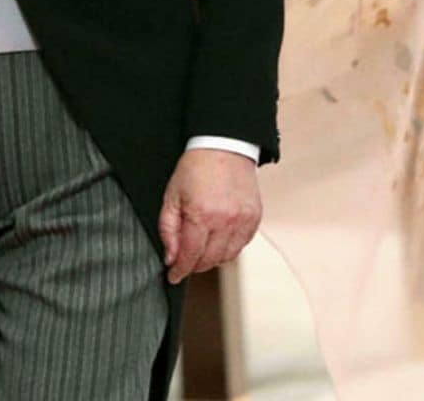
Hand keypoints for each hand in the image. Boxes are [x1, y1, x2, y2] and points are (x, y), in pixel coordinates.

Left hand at [159, 148, 260, 284]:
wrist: (224, 146)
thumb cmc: (195, 168)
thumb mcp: (172, 196)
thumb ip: (168, 230)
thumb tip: (171, 257)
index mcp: (202, 215)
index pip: (191, 256)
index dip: (180, 270)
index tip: (174, 276)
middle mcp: (226, 220)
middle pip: (209, 260)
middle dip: (194, 265)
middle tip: (185, 261)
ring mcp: (243, 220)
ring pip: (227, 257)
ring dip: (212, 259)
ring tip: (202, 249)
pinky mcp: (255, 217)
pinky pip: (242, 245)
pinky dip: (229, 248)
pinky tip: (219, 239)